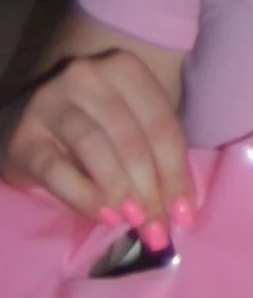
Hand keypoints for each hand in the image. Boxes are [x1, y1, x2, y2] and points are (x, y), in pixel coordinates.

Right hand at [3, 51, 194, 239]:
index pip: (162, 124)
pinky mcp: (24, 136)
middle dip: (151, 190)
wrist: (22, 122)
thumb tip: (180, 208)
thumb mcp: (129, 122)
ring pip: (96, 150)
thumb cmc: (91, 122)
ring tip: (136, 221)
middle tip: (160, 228)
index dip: (177, 173)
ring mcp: (50, 102)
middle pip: (132, 139)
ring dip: (122, 192)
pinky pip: (58, 171)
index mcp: (123, 68)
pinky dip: (85, 196)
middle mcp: (87, 76)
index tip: (185, 214)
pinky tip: (105, 215)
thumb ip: (155, 154)